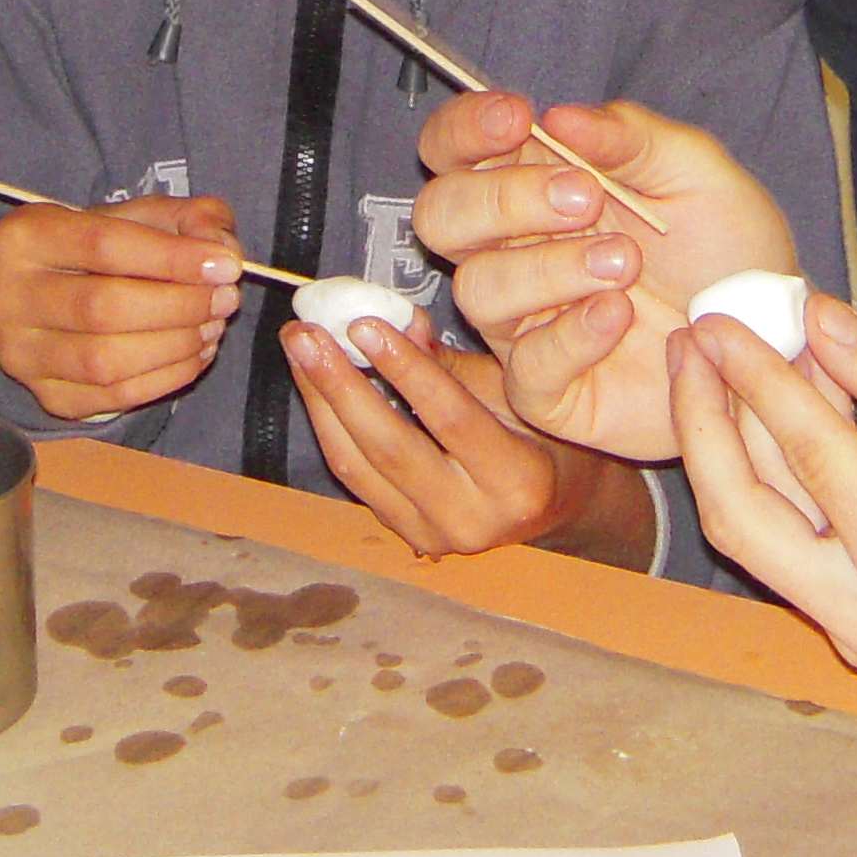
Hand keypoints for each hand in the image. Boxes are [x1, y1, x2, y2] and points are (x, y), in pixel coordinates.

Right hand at [0, 194, 245, 419]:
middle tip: (226, 299)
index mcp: (25, 236)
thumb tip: (221, 248)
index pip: (104, 245)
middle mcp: (8, 297)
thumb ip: (187, 218)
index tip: (225, 265)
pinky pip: (113, 398)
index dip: (172, 257)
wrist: (53, 298)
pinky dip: (166, 378)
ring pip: (105, 361)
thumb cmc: (100, 252)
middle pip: (102, 307)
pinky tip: (195, 355)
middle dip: (178, 306)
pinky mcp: (45, 396)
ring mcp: (21, 354)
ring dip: (175, 346)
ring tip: (213, 326)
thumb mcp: (139, 217)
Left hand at [283, 309, 656, 566]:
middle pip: (390, 448)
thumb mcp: (516, 389)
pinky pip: (356, 478)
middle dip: (339, 385)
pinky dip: (331, 427)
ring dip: (321, 403)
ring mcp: (434, 537)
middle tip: (306, 333)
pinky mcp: (407, 536)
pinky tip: (315, 385)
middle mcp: (473, 521)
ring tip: (300, 350)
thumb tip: (396, 320)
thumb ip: (454, 363)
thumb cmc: (544, 432)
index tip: (364, 324)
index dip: (405, 369)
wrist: (557, 501)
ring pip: (359, 467)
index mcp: (517, 483)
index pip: (450, 419)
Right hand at [408, 90, 800, 461]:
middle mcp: (511, 251)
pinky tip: (619, 314)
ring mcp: (523, 324)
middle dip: (504, 200)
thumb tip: (557, 117)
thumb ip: (630, 136)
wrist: (768, 334)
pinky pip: (526, 367)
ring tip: (624, 262)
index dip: (465, 129)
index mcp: (530, 184)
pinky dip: (571, 334)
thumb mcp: (694, 170)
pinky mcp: (549, 390)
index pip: (453, 148)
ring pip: (478, 290)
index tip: (517, 118)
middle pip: (440, 216)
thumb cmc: (726, 247)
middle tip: (584, 198)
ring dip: (549, 268)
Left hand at [672, 294, 856, 689]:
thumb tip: (816, 317)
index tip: (720, 321)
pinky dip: (772, 476)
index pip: (810, 459)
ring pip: (755, 537)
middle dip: (704, 425)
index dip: (759, 378)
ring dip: (728, 448)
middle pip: (743, 518)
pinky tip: (772, 406)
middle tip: (688, 345)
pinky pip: (788, 547)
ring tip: (714, 364)